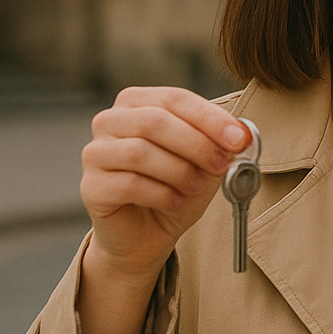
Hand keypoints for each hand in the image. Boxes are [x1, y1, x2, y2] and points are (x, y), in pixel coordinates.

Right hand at [80, 86, 251, 281]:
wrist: (146, 234)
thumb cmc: (176, 187)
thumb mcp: (205, 162)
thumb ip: (220, 144)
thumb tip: (241, 135)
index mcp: (137, 102)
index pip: (175, 99)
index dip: (209, 118)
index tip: (239, 138)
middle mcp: (110, 121)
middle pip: (154, 121)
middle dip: (196, 144)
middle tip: (222, 164)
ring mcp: (95, 153)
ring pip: (140, 152)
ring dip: (179, 171)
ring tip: (197, 187)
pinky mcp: (91, 186)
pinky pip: (129, 184)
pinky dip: (162, 194)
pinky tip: (176, 203)